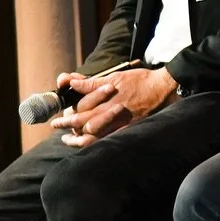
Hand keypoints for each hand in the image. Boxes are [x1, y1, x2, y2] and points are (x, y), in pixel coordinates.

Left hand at [59, 67, 177, 144]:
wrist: (162, 88)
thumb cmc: (139, 80)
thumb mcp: (114, 77)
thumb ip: (92, 83)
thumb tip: (72, 83)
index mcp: (105, 99)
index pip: (80, 109)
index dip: (67, 114)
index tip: (59, 116)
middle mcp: (110, 112)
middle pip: (83, 123)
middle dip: (67, 126)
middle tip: (57, 128)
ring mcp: (120, 123)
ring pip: (94, 136)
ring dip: (78, 139)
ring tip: (69, 140)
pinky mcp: (129, 128)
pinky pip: (109, 140)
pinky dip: (96, 143)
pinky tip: (89, 144)